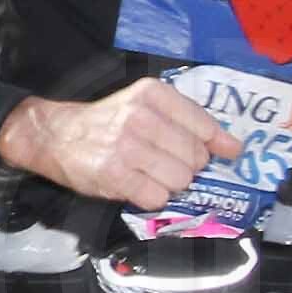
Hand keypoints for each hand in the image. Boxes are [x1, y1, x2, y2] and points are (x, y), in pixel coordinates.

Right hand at [0, 78, 239, 211]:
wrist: (56, 135)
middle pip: (195, 157)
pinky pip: (157, 198)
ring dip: (169, 184)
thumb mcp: (146, 107)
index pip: (203, 125)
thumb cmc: (107, 122)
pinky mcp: (115, 175)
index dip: (212, 145)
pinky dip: (151, 197)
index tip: (223, 154)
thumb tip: (235, 148)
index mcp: (153, 94)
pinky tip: (136, 184)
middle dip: (187, 167)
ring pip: (181, 180)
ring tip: (148, 173)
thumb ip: (190, 123)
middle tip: (164, 163)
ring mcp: (127, 147)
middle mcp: (141, 117)